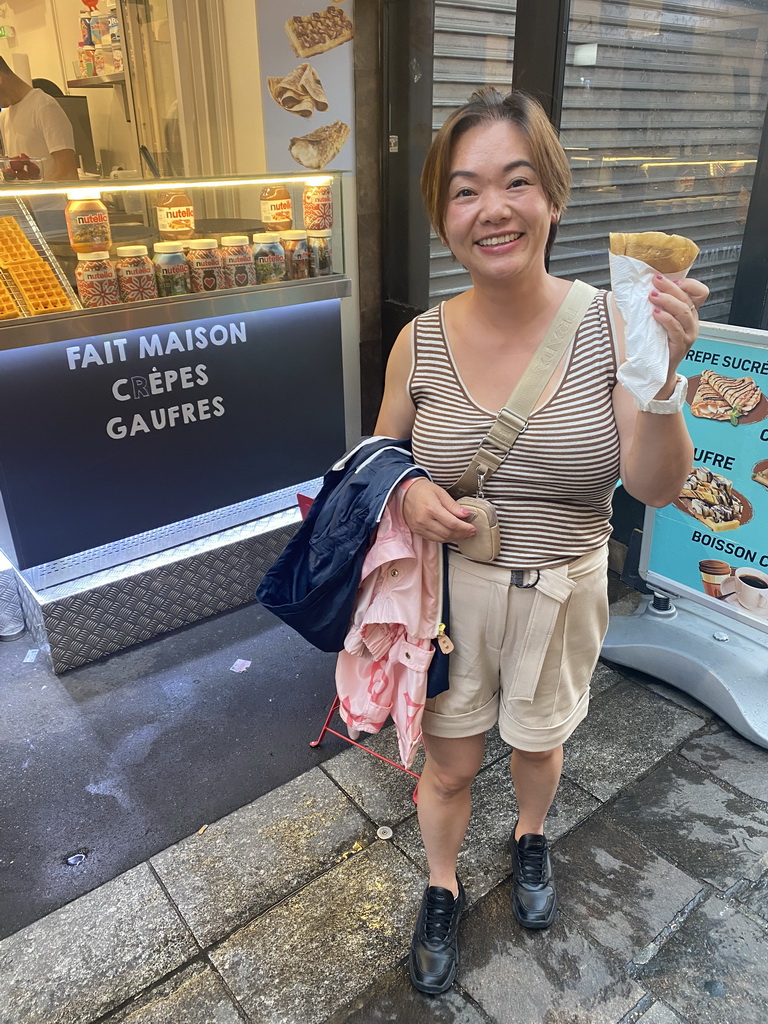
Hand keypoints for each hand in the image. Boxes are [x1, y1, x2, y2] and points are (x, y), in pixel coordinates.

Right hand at [402, 478, 476, 543]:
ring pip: (441, 539)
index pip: (452, 523)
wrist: (405, 492)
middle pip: (448, 533)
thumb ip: (453, 505)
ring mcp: (420, 527)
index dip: (464, 528)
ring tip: (463, 533)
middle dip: (462, 534)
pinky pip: (434, 539)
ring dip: (454, 538)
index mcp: (431, 508)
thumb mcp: (440, 493)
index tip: (472, 528)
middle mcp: (424, 520)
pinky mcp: (418, 531)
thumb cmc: (422, 490)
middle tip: (470, 532)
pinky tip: (451, 534)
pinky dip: (445, 538)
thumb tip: (466, 514)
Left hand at [649, 273, 708, 392]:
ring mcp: (689, 335)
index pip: (700, 293)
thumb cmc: (655, 344)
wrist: (656, 372)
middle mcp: (692, 322)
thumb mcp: (657, 321)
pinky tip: (655, 313)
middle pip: (687, 298)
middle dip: (670, 287)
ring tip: (652, 296)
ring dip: (667, 300)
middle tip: (655, 280)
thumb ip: (657, 305)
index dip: (689, 283)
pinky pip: (676, 329)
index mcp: (689, 314)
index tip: (672, 279)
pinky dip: (666, 319)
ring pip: (683, 311)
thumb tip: (642, 287)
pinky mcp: (681, 346)